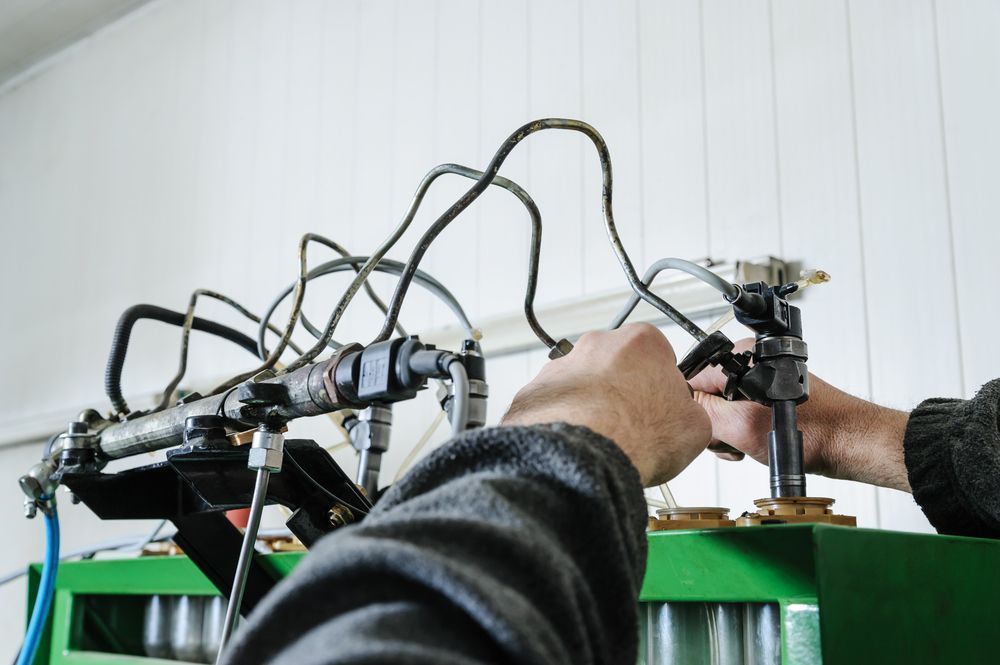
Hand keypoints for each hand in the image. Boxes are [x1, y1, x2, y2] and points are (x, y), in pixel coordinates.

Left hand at [502, 323, 711, 485]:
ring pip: (585, 385)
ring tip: (606, 440)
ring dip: (594, 406)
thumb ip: (691, 411)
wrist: (584, 459)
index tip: (662, 406)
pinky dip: (566, 421)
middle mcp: (597, 345)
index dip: (662, 386)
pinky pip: (557, 405)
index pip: (659, 357)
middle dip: (625, 392)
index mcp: (641, 342)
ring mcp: (563, 366)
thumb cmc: (633, 437)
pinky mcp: (536, 391)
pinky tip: (580, 443)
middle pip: (618, 367)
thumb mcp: (695, 427)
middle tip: (634, 425)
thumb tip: (685, 418)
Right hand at [690, 338, 910, 491]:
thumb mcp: (743, 427)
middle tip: (733, 442)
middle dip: (714, 426)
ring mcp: (761, 382)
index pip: (693, 380)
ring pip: (722, 410)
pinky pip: (740, 415)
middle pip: (706, 396)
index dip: (696, 411)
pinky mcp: (770, 399)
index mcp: (743, 358)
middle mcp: (751, 364)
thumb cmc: (816, 433)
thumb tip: (680, 407)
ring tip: (748, 445)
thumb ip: (704, 414)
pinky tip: (756, 446)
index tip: (710, 431)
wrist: (853, 446)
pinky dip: (742, 434)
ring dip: (728, 434)